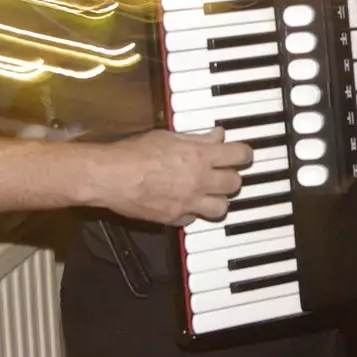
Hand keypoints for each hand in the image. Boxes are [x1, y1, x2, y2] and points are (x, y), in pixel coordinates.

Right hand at [87, 128, 251, 225]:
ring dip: (219, 200)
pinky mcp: (174, 218)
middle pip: (235, 184)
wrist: (112, 176)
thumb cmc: (134, 153)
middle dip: (232, 177)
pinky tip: (184, 204)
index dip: (245, 154)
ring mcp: (188, 202)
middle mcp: (199, 181)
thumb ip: (197, 139)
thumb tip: (216, 136)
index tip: (243, 154)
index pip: (239, 155)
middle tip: (224, 173)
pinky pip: (193, 220)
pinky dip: (192, 213)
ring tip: (210, 193)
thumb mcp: (169, 136)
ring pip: (222, 208)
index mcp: (200, 157)